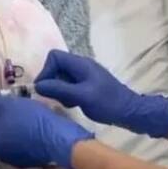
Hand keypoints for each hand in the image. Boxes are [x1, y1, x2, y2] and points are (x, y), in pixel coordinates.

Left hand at [0, 83, 92, 168]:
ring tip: (13, 103)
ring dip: (4, 117)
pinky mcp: (27, 156)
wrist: (61, 140)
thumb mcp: (8, 105)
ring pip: (3, 131)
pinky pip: (16, 137)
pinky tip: (24, 117)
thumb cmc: (32, 120)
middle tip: (0, 93)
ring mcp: (13, 155)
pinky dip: (15, 125)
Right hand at [35, 50, 167, 137]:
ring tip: (68, 102)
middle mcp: (81, 66)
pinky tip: (74, 104)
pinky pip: (70, 85)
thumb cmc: (107, 102)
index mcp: (80, 64)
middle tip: (57, 98)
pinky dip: (67, 94)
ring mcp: (85, 75)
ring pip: (62, 77)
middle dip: (52, 82)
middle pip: (56, 67)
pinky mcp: (87, 85)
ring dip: (60, 90)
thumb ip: (60, 89)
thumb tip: (38, 85)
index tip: (44, 88)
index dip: (46, 71)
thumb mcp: (82, 96)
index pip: (54, 56)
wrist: (130, 112)